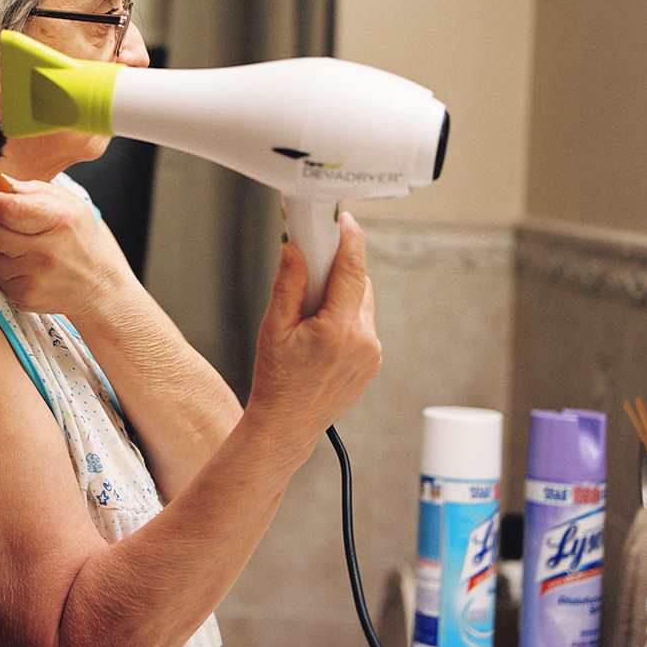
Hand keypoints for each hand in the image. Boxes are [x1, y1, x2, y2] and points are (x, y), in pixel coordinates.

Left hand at [0, 175, 132, 316]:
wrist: (98, 286)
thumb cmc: (79, 238)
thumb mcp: (66, 204)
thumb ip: (27, 189)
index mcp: (59, 220)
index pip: (8, 208)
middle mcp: (47, 251)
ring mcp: (35, 278)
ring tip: (11, 240)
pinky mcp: (24, 296)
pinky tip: (20, 262)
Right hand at [244, 211, 380, 477]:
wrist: (287, 426)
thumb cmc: (276, 381)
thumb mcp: (273, 327)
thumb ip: (288, 284)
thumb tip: (295, 249)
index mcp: (338, 329)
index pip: (352, 268)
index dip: (348, 238)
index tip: (342, 219)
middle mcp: (364, 340)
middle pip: (359, 283)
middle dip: (336, 270)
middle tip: (309, 272)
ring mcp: (372, 353)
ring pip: (362, 304)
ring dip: (341, 296)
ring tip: (310, 314)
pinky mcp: (373, 363)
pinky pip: (363, 325)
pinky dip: (346, 318)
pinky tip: (321, 334)